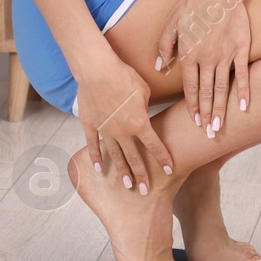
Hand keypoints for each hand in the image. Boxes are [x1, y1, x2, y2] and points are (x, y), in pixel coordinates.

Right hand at [74, 48, 173, 194]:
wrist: (98, 70)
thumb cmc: (124, 75)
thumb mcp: (144, 90)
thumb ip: (145, 106)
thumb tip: (143, 113)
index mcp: (140, 123)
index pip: (155, 146)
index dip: (163, 158)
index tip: (169, 169)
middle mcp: (123, 131)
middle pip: (135, 157)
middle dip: (142, 175)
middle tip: (146, 190)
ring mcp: (106, 130)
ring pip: (115, 156)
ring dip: (122, 171)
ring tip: (126, 185)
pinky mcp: (90, 125)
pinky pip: (93, 145)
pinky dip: (95, 157)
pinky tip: (98, 169)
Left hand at [156, 0, 251, 137]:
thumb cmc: (193, 1)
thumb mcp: (171, 21)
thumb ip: (164, 45)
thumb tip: (158, 65)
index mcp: (189, 54)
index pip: (190, 87)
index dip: (192, 106)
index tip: (194, 121)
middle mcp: (206, 59)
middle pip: (206, 93)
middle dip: (206, 115)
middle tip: (208, 134)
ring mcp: (225, 55)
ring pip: (222, 88)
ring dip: (221, 109)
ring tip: (220, 127)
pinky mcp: (241, 48)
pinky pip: (243, 74)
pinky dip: (244, 91)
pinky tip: (244, 106)